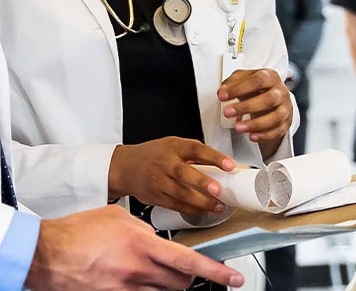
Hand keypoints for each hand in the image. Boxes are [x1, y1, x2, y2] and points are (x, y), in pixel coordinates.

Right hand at [26, 205, 242, 290]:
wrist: (45, 254)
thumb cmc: (77, 231)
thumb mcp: (118, 217)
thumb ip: (143, 227)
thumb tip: (155, 237)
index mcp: (142, 246)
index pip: (189, 262)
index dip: (215, 272)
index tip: (233, 277)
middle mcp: (138, 271)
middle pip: (180, 284)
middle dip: (189, 279)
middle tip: (187, 271)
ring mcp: (125, 289)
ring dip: (166, 285)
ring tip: (154, 273)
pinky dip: (145, 290)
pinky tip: (134, 280)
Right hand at [110, 138, 233, 215]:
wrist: (125, 168)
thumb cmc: (154, 155)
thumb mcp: (173, 145)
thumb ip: (195, 153)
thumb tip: (223, 164)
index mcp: (173, 147)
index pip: (196, 149)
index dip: (214, 157)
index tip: (230, 165)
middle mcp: (165, 164)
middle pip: (184, 173)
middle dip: (202, 183)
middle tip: (218, 190)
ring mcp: (159, 182)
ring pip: (180, 194)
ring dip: (201, 202)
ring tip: (218, 206)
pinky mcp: (156, 197)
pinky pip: (176, 205)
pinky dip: (191, 209)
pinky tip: (203, 211)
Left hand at [218, 69, 293, 143]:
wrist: (272, 98)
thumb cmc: (257, 89)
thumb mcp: (244, 79)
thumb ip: (232, 83)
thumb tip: (223, 91)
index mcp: (271, 77)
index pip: (258, 80)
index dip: (239, 88)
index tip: (223, 96)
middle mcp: (280, 92)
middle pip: (268, 99)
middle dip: (246, 107)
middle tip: (228, 112)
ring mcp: (285, 108)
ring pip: (275, 118)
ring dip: (255, 124)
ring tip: (238, 127)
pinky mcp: (286, 123)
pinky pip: (278, 131)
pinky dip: (264, 135)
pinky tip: (251, 136)